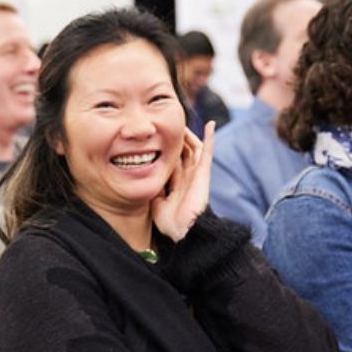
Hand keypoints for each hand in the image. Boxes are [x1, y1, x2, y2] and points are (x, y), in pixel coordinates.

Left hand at [151, 121, 214, 241]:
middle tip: (164, 122)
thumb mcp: (153, 198)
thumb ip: (151, 183)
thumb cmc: (167, 220)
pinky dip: (210, 137)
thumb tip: (141, 171)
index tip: (153, 134)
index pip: (170, 158)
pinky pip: (207, 152)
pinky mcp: (204, 173)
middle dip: (174, 137)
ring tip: (180, 121)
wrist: (181, 230)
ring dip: (187, 134)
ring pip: (193, 147)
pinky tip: (210, 124)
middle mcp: (186, 174)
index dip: (163, 146)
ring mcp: (196, 172)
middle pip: (182, 150)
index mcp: (175, 180)